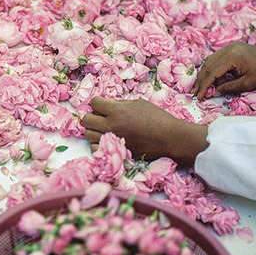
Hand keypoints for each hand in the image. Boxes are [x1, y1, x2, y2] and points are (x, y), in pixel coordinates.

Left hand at [81, 97, 207, 163]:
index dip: (97, 102)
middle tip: (100, 116)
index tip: (102, 105)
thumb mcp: (138, 103)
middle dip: (91, 116)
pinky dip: (97, 144)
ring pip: (88, 135)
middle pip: (86, 120)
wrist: (169, 138)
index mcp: (117, 111)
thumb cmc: (157, 118)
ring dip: (93, 130)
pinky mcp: (117, 151)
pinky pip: (95, 149)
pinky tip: (106, 139)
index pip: (94, 102)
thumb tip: (107, 106)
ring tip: (103, 128)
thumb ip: (120, 104)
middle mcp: (112, 126)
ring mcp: (113, 140)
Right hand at [191, 41, 255, 99]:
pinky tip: (209, 78)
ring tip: (199, 87)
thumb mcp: (247, 84)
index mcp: (232, 56)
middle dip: (201, 80)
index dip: (204, 85)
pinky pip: (217, 58)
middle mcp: (229, 48)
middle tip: (194, 93)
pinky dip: (211, 68)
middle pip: (208, 65)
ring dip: (204, 74)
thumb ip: (228, 88)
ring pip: (210, 61)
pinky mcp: (233, 48)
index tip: (198, 96)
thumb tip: (213, 92)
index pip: (212, 72)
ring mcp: (230, 47)